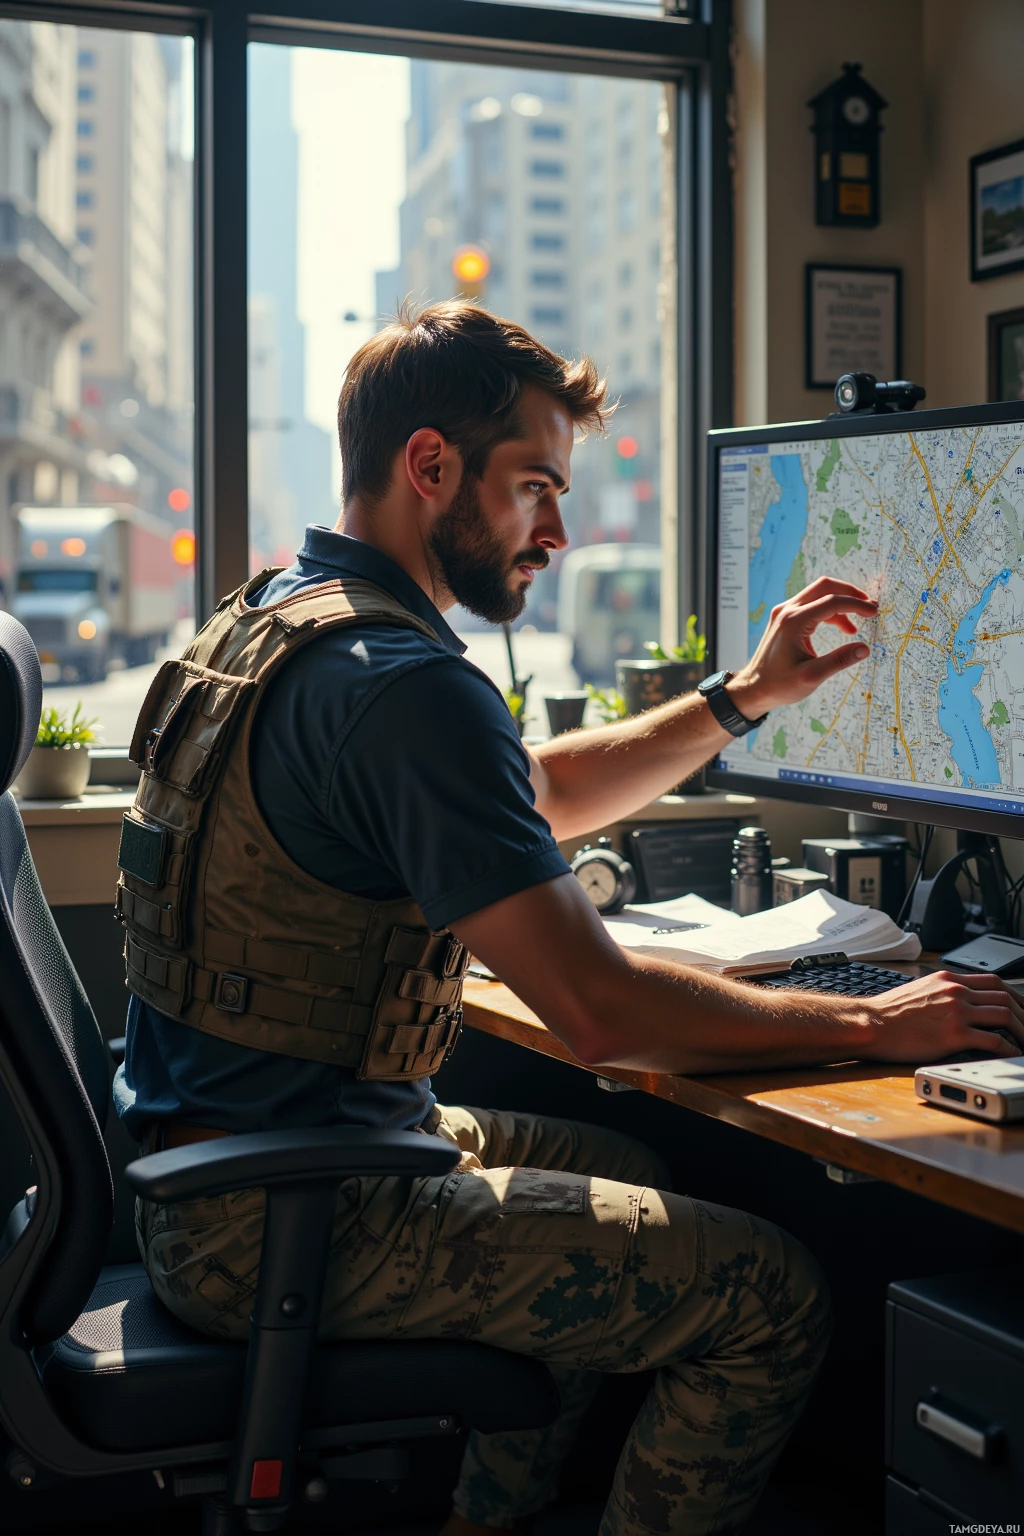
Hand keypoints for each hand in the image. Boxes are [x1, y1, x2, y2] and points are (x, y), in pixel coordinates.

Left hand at [726, 576, 877, 719]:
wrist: (754, 688)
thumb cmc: (779, 685)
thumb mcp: (811, 676)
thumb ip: (839, 661)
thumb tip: (865, 649)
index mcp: (794, 622)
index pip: (832, 602)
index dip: (857, 605)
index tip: (874, 612)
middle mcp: (787, 610)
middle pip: (824, 587)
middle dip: (850, 594)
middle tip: (869, 607)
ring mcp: (784, 612)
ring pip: (818, 594)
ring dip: (840, 604)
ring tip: (855, 628)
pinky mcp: (784, 617)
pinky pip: (811, 604)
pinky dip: (830, 611)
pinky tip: (842, 628)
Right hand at [861, 971, 1023, 1063]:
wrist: (871, 1023)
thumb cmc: (888, 1013)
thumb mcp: (919, 991)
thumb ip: (942, 994)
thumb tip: (959, 1005)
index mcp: (948, 979)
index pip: (994, 982)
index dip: (1015, 996)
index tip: (1022, 1009)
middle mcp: (956, 991)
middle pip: (1005, 997)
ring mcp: (956, 1012)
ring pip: (1005, 1016)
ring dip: (1022, 1031)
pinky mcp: (954, 1034)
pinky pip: (994, 1041)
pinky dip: (1009, 1049)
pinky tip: (1012, 1056)